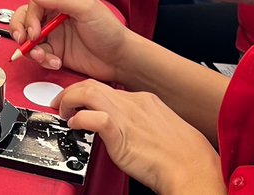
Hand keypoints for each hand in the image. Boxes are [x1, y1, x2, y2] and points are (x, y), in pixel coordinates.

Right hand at [11, 0, 129, 82]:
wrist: (120, 59)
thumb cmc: (110, 32)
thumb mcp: (87, 9)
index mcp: (62, 0)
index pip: (34, 4)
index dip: (30, 18)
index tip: (34, 31)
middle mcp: (55, 16)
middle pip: (25, 19)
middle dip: (21, 31)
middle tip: (27, 42)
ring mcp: (55, 35)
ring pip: (28, 39)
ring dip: (32, 50)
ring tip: (43, 56)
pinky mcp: (56, 52)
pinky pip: (38, 55)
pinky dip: (43, 60)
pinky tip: (55, 62)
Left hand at [55, 81, 225, 193]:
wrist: (191, 168)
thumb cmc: (182, 156)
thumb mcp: (160, 129)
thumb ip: (141, 124)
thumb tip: (127, 130)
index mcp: (144, 100)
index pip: (107, 88)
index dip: (88, 93)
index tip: (80, 102)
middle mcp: (133, 102)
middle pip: (93, 84)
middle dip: (72, 91)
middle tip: (62, 103)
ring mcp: (126, 115)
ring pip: (89, 92)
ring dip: (70, 99)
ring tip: (63, 112)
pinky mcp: (120, 133)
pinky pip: (93, 117)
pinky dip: (79, 118)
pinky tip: (75, 125)